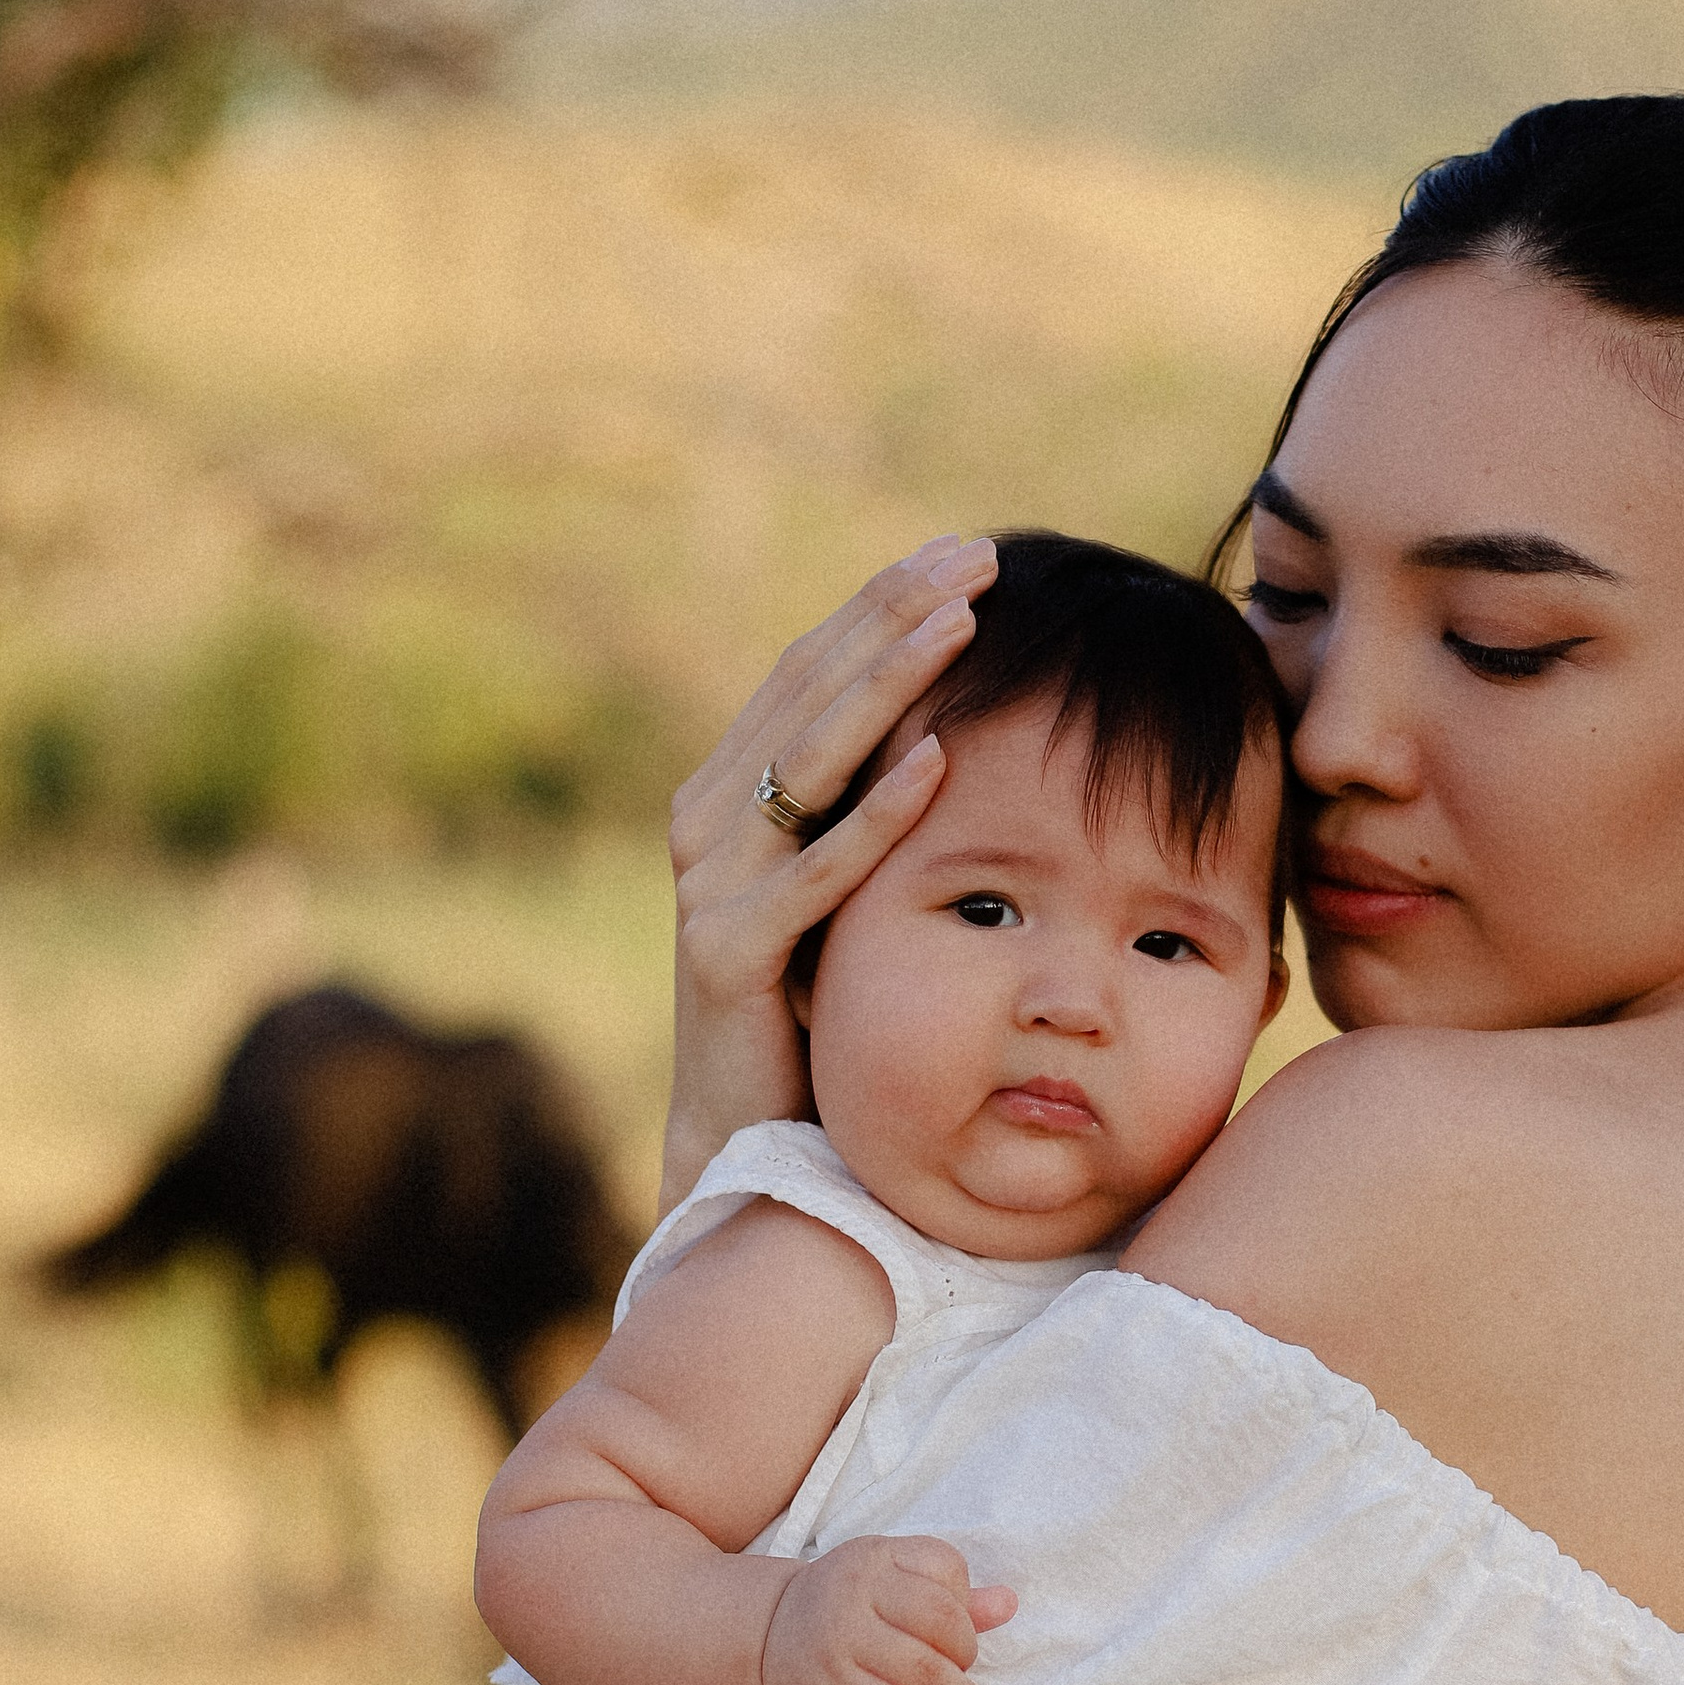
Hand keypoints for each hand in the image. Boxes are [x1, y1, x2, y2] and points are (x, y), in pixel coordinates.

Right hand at [662, 538, 998, 1207]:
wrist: (747, 1135)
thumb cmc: (814, 1007)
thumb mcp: (844, 884)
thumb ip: (870, 806)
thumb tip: (963, 719)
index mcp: (733, 791)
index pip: (812, 668)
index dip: (884, 603)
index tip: (966, 550)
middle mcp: (708, 822)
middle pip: (808, 690)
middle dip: (893, 614)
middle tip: (975, 556)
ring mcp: (709, 886)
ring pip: (809, 759)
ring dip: (888, 683)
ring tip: (961, 622)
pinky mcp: (727, 954)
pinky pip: (816, 873)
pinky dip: (877, 814)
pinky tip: (939, 760)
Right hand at [759, 1538, 1017, 1684]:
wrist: (770, 1638)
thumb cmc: (847, 1609)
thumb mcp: (891, 1586)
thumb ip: (951, 1596)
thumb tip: (1009, 1603)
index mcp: (877, 1554)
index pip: (945, 1567)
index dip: (966, 1600)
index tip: (961, 1626)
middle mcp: (857, 1588)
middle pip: (940, 1618)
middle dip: (966, 1650)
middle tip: (967, 1670)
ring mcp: (841, 1636)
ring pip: (922, 1668)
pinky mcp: (832, 1684)